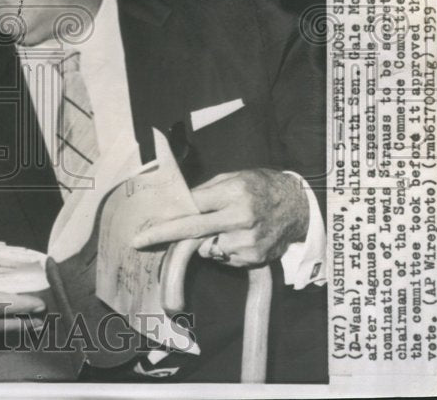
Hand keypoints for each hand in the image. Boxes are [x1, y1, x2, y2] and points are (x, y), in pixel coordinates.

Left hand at [132, 168, 308, 266]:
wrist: (297, 206)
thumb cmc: (259, 186)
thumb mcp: (232, 178)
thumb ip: (204, 192)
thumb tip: (176, 204)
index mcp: (233, 193)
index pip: (191, 207)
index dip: (166, 219)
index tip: (144, 231)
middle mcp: (241, 218)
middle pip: (193, 231)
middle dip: (164, 236)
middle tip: (139, 241)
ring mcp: (249, 241)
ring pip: (207, 248)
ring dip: (205, 241)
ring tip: (224, 227)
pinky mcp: (255, 258)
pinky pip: (224, 258)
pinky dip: (223, 250)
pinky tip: (237, 237)